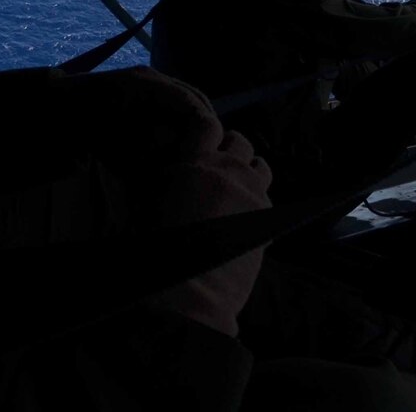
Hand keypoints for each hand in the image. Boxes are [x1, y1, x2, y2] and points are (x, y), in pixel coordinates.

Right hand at [109, 68, 273, 336]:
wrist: (188, 292)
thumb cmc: (157, 252)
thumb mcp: (148, 204)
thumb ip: (169, 177)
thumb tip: (175, 169)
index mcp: (191, 163)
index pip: (206, 124)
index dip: (207, 131)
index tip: (205, 141)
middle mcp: (226, 169)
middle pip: (240, 141)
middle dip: (230, 150)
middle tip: (219, 169)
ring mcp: (251, 191)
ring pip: (261, 164)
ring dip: (250, 170)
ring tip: (237, 189)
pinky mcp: (267, 216)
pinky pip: (268, 196)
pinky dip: (258, 200)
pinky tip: (244, 218)